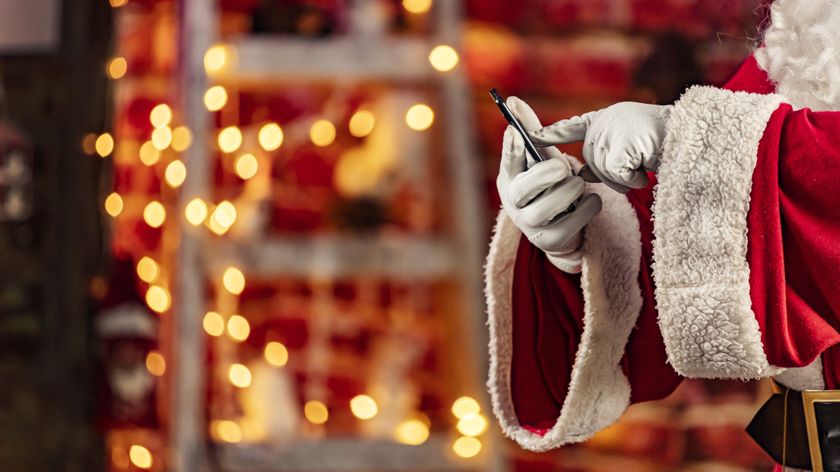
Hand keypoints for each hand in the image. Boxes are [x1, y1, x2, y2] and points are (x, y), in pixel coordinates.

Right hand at [497, 97, 601, 272]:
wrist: (559, 229)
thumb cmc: (547, 185)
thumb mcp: (539, 158)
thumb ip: (530, 131)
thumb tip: (514, 100)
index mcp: (510, 179)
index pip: (507, 162)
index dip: (510, 149)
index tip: (516, 133)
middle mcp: (514, 203)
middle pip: (525, 188)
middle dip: (547, 174)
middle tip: (563, 167)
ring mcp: (530, 224)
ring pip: (549, 205)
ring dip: (570, 190)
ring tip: (578, 184)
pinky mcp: (550, 240)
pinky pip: (575, 219)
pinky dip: (588, 205)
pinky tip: (588, 200)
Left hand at [530, 102, 672, 193]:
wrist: (696, 136)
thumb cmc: (667, 144)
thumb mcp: (630, 149)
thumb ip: (604, 158)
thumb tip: (582, 173)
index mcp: (607, 118)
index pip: (572, 127)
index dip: (551, 134)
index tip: (531, 135)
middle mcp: (606, 120)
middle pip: (591, 162)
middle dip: (612, 174)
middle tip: (638, 167)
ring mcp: (613, 130)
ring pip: (604, 172)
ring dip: (626, 178)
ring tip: (646, 163)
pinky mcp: (622, 145)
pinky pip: (618, 175)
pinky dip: (635, 178)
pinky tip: (648, 167)